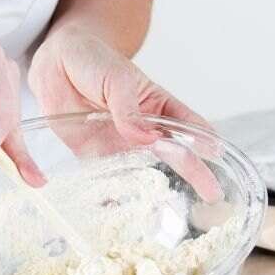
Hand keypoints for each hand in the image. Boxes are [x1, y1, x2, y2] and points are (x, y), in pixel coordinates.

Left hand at [28, 26, 221, 201]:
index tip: (218, 157)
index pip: (189, 125)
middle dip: (194, 173)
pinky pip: (108, 178)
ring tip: (175, 213)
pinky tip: (123, 213)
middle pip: (175, 154)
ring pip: (144, 171)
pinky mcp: (94, 155)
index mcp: (157, 105)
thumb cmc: (94, 61)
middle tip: (212, 196)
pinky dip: (116, 195)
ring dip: (157, 190)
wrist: (55, 63)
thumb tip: (146, 138)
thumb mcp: (116, 78)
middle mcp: (143, 129)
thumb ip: (129, 108)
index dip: (205, 141)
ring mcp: (120, 144)